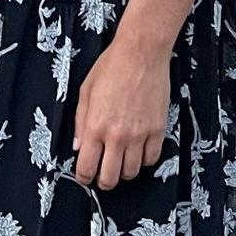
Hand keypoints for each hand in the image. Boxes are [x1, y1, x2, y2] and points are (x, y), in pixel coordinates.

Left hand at [72, 37, 171, 191]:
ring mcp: (139, 134)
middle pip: (110, 178)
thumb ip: (80, 122)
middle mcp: (117, 135)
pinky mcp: (157, 130)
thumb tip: (78, 145)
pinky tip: (139, 150)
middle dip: (103, 181)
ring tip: (121, 161)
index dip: (84, 177)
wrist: (141, 54)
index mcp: (95, 126)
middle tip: (103, 174)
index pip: (87, 167)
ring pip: (132, 172)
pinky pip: (152, 158)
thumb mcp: (86, 92)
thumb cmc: (112, 67)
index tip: (85, 176)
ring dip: (124, 171)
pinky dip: (144, 160)